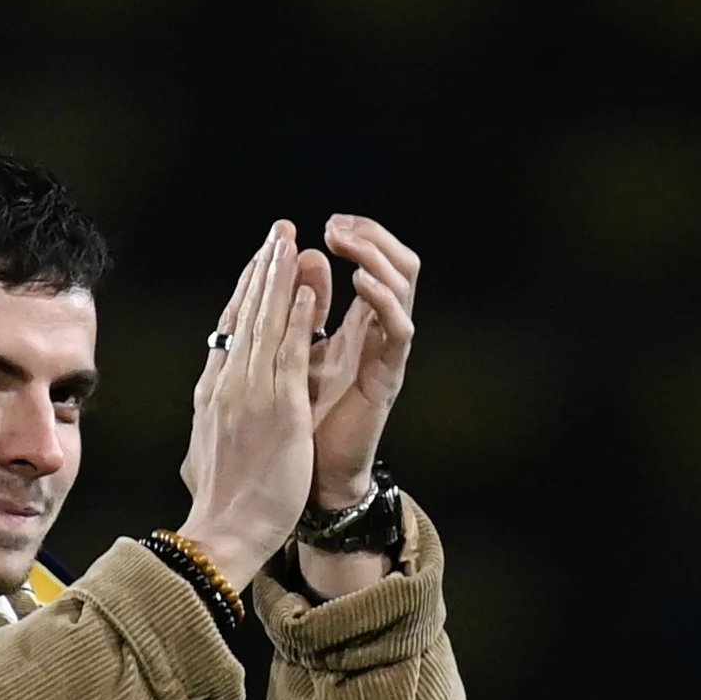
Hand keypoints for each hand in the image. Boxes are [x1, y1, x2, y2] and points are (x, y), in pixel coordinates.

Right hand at [175, 222, 319, 590]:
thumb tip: (204, 415)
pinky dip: (298, 320)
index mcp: (212, 393)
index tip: (258, 264)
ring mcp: (252, 395)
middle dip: (263, 269)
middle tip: (277, 232)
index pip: (230, 331)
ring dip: (280, 279)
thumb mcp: (205, 452)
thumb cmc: (219, 506)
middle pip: (246, 315)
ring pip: (267, 324)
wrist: (223, 532)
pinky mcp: (279, 410)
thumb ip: (210, 424)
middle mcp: (228, 385)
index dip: (246, 293)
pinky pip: (290, 355)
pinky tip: (307, 291)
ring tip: (291, 242)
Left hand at [294, 215, 419, 510]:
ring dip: (376, 256)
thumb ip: (301, 304)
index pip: (376, 258)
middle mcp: (380, 331)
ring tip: (345, 243)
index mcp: (360, 321)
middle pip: (400, 263)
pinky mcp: (389, 377)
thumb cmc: (303, 416)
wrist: (313, 474)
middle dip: (369, 236)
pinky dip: (384, 299)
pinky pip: (400, 329)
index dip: (357, 233)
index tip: (324, 224)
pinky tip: (361, 280)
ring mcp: (388, 352)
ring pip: (405, 286)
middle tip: (335, 228)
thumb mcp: (296, 349)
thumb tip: (302, 252)